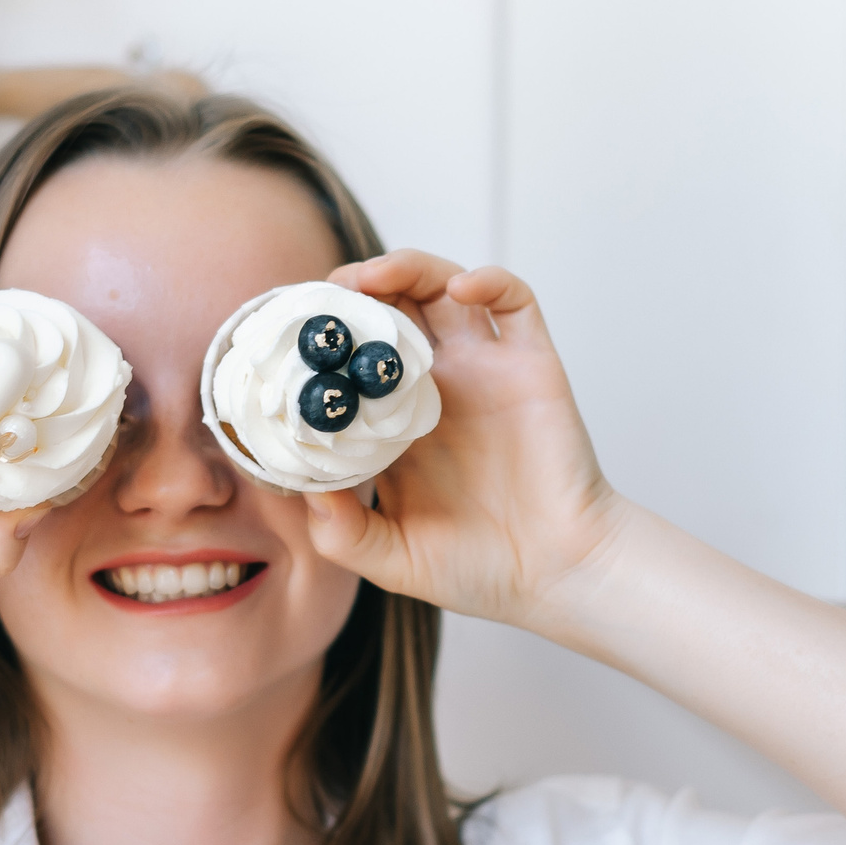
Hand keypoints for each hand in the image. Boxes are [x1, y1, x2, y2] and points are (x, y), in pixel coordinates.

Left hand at [301, 251, 625, 631]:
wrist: (558, 577)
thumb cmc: (478, 570)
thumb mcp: (391, 558)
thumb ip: (342, 531)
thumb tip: (300, 488)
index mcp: (396, 424)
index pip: (347, 360)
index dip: (318, 339)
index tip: (287, 334)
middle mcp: (436, 387)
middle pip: (389, 309)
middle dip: (353, 290)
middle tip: (323, 294)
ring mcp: (484, 370)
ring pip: (442, 289)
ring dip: (407, 267)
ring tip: (373, 278)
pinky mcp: (531, 365)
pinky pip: (514, 302)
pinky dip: (488, 280)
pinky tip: (460, 289)